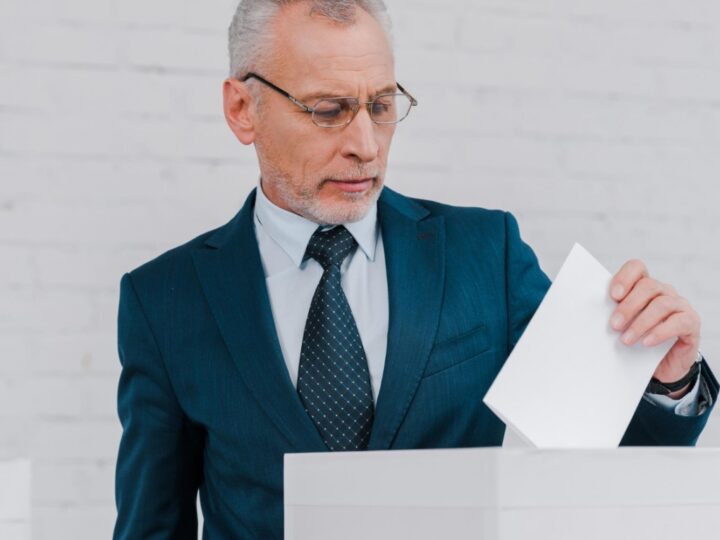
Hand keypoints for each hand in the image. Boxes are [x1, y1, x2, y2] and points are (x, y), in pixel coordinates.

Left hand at [609, 259, 700, 395]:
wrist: (659, 366)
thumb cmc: (635, 340)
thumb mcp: (619, 326)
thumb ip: (606, 315)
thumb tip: (576, 310)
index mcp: (643, 286)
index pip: (636, 267)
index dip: (624, 278)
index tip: (612, 295)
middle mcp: (663, 291)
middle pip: (648, 286)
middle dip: (628, 306)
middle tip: (614, 325)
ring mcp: (679, 305)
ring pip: (662, 304)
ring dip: (641, 323)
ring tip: (625, 340)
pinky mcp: (691, 322)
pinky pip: (678, 322)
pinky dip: (660, 332)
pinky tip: (646, 342)